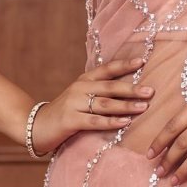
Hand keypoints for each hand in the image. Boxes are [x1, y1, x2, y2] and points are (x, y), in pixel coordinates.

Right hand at [31, 55, 152, 153]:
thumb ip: (100, 92)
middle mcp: (80, 88)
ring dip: (126, 105)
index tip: (142, 61)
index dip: (124, 65)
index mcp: (84, 80)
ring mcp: (74, 104)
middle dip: (132, 88)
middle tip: (150, 91)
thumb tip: (130, 90)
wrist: (36, 125)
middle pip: (110, 87)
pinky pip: (94, 121)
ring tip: (143, 107)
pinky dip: (111, 122)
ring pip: (105, 104)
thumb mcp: (81, 97)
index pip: (107, 69)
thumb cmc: (66, 112)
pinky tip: (125, 123)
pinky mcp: (70, 121)